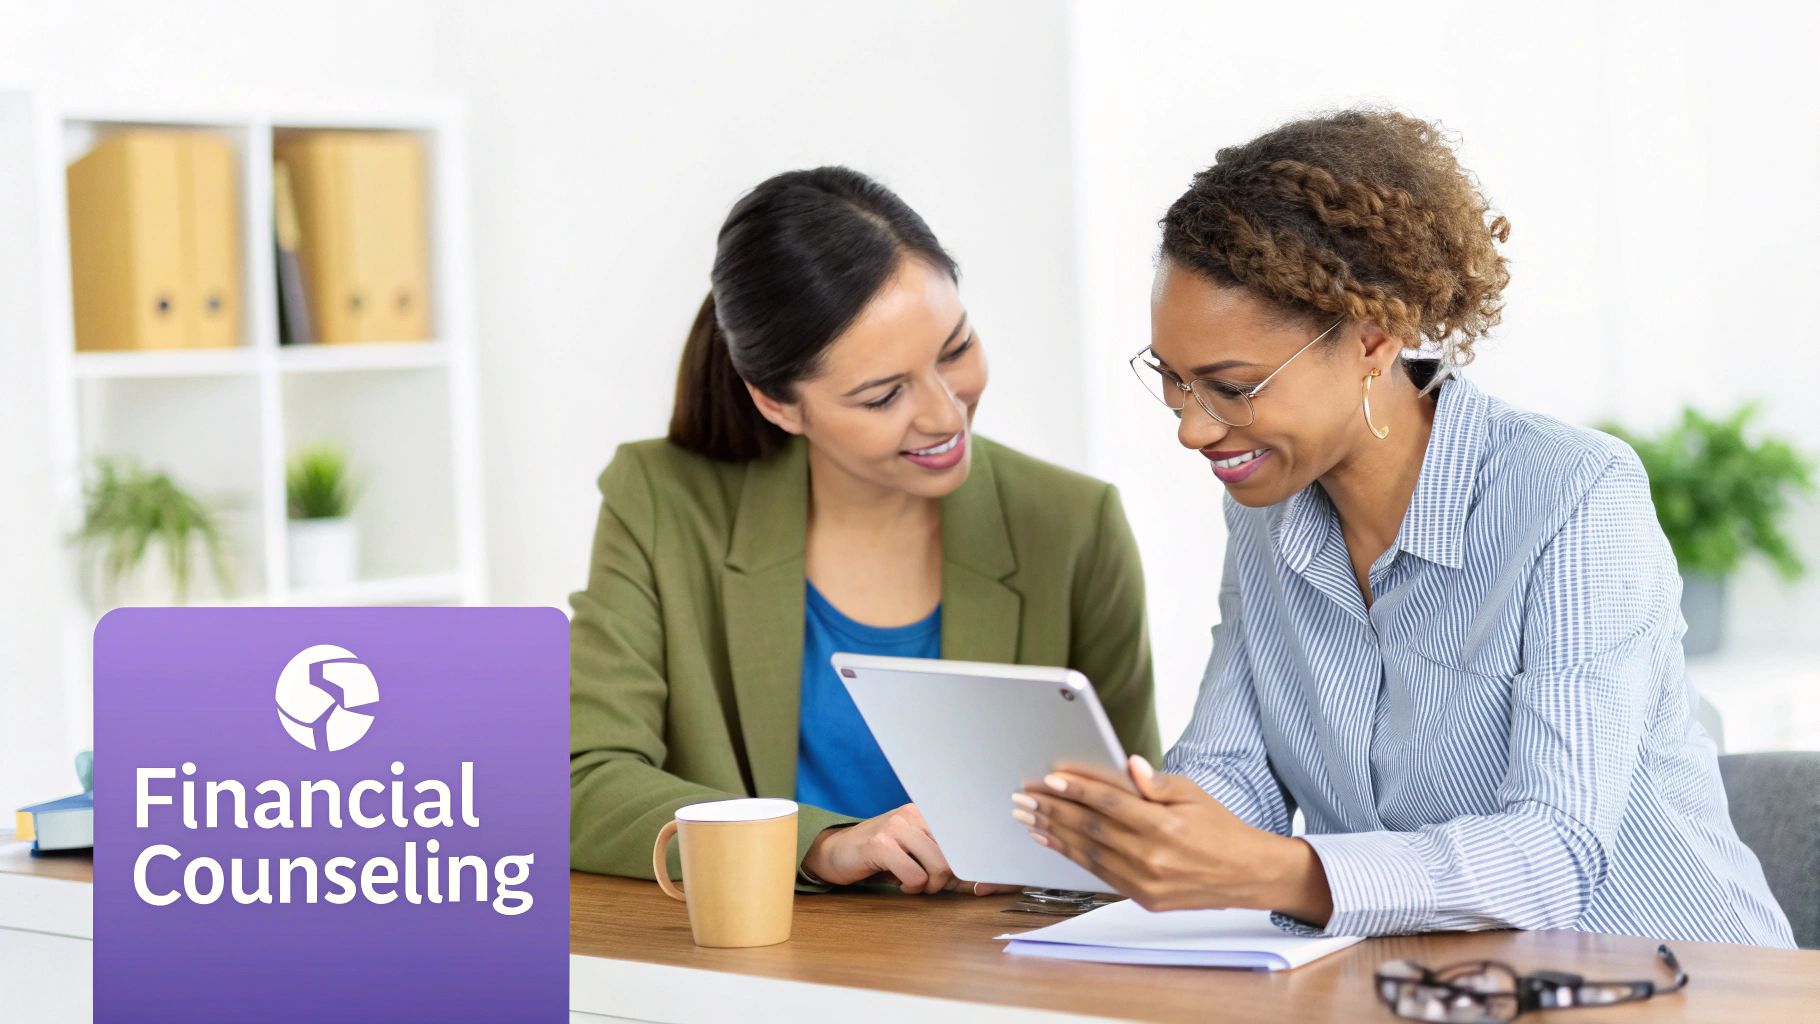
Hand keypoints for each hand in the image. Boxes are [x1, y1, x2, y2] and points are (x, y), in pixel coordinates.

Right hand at [803, 803, 1019, 894]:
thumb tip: (984, 883)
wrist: (836, 852)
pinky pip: (914, 876)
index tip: (989, 881)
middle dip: (946, 880)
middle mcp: (915, 813)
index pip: (964, 836)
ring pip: (939, 866)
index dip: (976, 862)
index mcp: (928, 813)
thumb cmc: (882, 857)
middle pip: (955, 855)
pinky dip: (910, 887)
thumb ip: (947, 866)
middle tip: (927, 885)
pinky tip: (897, 880)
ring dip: (927, 885)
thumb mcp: (916, 856)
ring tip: (911, 882)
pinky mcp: (880, 843)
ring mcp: (897, 825)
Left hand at [1014, 756, 1331, 922]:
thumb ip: (1157, 783)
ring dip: (1053, 832)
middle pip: (1091, 828)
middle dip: (1052, 810)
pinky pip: (1098, 873)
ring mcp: (1144, 882)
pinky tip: (1051, 839)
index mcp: (1164, 827)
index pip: (1110, 803)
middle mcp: (1151, 857)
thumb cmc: (1219, 828)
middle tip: (1023, 796)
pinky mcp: (1142, 898)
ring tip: (1027, 815)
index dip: (1077, 789)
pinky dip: (1070, 854)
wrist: (1246, 875)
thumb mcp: (1195, 794)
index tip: (1049, 778)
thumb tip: (1129, 765)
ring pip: (1088, 853)